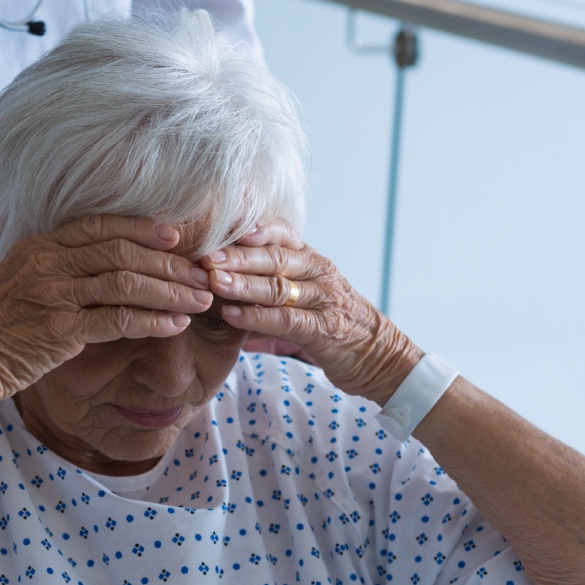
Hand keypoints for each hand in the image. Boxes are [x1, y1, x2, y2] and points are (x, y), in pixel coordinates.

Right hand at [0, 215, 212, 405]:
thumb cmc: (2, 322)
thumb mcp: (26, 279)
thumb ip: (62, 265)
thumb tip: (109, 261)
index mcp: (40, 245)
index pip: (100, 226)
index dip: (142, 228)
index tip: (177, 235)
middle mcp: (47, 263)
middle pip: (121, 252)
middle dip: (168, 263)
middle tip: (201, 274)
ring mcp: (53, 295)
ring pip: (125, 283)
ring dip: (169, 292)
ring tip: (200, 300)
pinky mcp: (59, 329)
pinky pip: (117, 320)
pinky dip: (152, 321)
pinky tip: (175, 325)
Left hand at [202, 220, 421, 402]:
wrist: (379, 356)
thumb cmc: (333, 322)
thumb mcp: (308, 291)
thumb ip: (276, 278)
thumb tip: (225, 269)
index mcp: (312, 260)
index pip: (284, 233)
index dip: (254, 229)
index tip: (223, 227)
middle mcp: (319, 273)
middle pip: (275, 257)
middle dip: (237, 256)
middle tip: (205, 256)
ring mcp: (324, 300)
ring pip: (278, 286)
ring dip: (243, 284)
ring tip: (212, 282)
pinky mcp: (324, 330)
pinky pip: (286, 320)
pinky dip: (256, 317)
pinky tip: (231, 315)